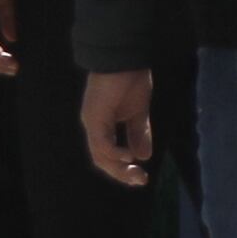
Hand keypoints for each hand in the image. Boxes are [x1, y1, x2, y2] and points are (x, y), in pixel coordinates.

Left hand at [81, 67, 155, 186]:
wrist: (126, 57)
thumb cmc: (131, 78)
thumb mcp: (139, 112)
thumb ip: (139, 134)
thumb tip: (143, 157)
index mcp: (102, 125)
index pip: (107, 155)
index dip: (123, 169)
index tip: (143, 177)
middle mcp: (94, 126)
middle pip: (102, 160)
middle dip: (122, 174)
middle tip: (142, 180)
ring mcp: (92, 121)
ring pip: (100, 156)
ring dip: (119, 169)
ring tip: (138, 173)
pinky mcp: (95, 117)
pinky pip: (102, 143)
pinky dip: (115, 153)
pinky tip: (130, 157)